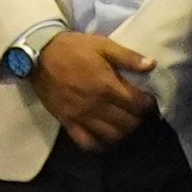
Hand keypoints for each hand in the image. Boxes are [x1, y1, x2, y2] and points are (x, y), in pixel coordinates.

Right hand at [31, 31, 155, 149]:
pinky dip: (99, 145)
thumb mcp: (103, 45)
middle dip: (138, 119)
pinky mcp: (68, 122)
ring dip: (123, 133)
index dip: (148, 105)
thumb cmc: (73, 48)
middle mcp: (97, 105)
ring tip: (124, 125)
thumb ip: (128, 57)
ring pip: (111, 136)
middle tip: (138, 113)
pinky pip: (87, 143)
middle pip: (127, 123)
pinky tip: (105, 139)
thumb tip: (152, 64)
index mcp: (107, 85)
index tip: (148, 102)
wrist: (39, 55)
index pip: (137, 104)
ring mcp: (81, 116)